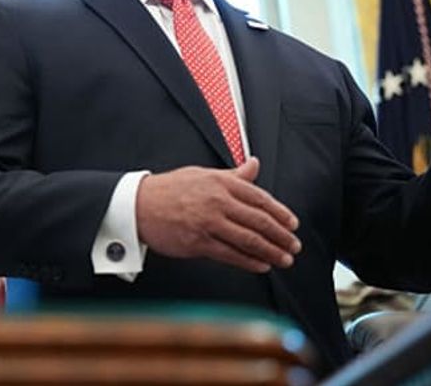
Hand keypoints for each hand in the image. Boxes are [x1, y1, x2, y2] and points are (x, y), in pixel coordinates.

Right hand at [135, 157, 300, 273]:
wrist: (137, 205)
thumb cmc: (169, 190)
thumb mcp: (202, 175)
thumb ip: (233, 175)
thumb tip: (254, 165)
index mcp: (220, 182)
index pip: (260, 198)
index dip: (281, 213)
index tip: (293, 224)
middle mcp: (217, 201)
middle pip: (259, 221)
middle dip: (281, 236)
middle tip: (294, 245)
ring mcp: (208, 222)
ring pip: (249, 239)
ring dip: (271, 251)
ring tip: (284, 259)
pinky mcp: (198, 242)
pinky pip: (230, 254)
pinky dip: (249, 261)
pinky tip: (261, 265)